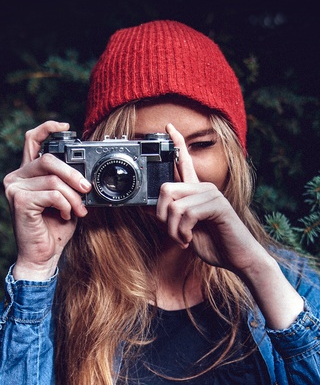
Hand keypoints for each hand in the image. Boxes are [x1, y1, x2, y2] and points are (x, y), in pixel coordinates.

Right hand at [4, 121, 90, 279]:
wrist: (43, 255)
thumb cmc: (54, 228)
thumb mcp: (66, 200)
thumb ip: (68, 182)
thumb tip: (85, 173)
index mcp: (27, 173)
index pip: (32, 141)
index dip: (48, 128)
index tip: (66, 127)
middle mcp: (17, 177)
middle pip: (48, 160)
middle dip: (73, 174)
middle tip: (87, 189)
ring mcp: (15, 188)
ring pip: (54, 179)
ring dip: (73, 196)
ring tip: (79, 210)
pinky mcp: (19, 200)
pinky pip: (52, 194)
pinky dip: (65, 205)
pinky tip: (64, 215)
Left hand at [157, 123, 264, 274]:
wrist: (238, 258)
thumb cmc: (214, 244)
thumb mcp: (184, 231)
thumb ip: (169, 217)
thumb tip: (147, 208)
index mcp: (196, 192)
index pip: (185, 162)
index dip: (177, 143)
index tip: (168, 126)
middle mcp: (204, 188)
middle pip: (166, 188)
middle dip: (162, 217)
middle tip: (174, 233)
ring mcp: (212, 194)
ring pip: (174, 205)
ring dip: (174, 230)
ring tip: (184, 239)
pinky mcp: (218, 205)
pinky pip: (187, 214)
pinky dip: (183, 232)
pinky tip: (191, 240)